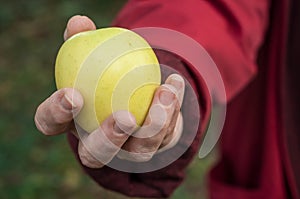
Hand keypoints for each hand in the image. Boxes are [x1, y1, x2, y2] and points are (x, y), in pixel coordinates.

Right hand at [34, 15, 184, 167]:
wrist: (136, 90)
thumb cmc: (107, 72)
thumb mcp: (94, 55)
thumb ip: (84, 41)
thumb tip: (79, 23)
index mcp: (73, 122)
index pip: (52, 124)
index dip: (56, 114)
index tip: (73, 94)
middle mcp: (98, 143)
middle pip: (95, 155)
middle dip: (108, 140)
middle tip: (124, 118)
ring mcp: (128, 150)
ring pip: (139, 152)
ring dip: (154, 125)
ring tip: (164, 93)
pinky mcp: (155, 146)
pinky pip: (166, 134)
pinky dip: (172, 108)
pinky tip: (174, 83)